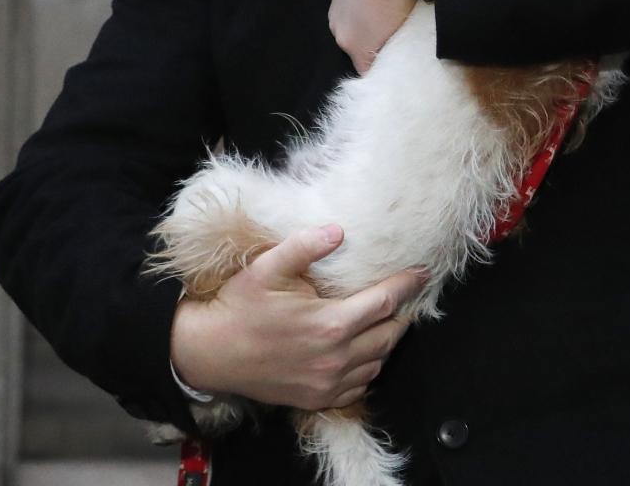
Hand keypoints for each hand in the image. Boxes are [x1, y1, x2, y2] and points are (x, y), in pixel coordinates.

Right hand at [169, 224, 425, 410]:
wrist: (207, 354)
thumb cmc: (238, 307)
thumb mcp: (267, 267)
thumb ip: (305, 247)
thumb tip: (338, 231)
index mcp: (330, 324)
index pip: (386, 302)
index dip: (408, 285)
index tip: (421, 273)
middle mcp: (335, 358)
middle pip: (390, 334)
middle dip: (402, 313)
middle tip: (404, 295)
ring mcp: (327, 383)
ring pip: (378, 361)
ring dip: (386, 340)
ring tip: (384, 319)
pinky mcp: (317, 398)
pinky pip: (360, 385)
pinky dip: (368, 367)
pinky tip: (361, 350)